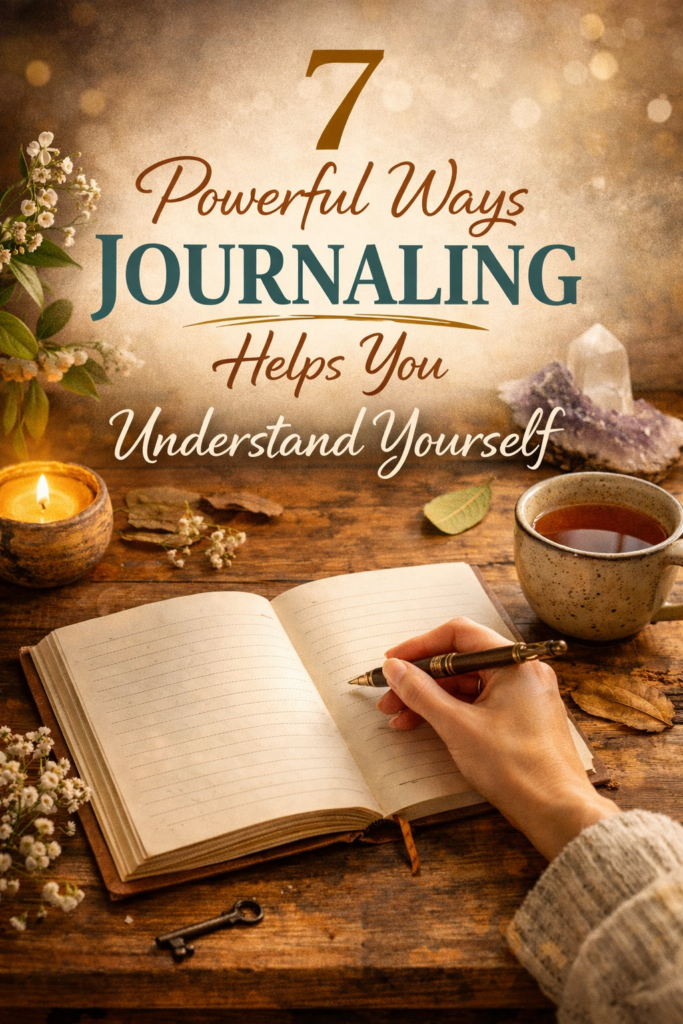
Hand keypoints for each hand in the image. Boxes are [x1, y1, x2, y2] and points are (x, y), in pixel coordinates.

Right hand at [377, 617, 618, 859]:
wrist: (557, 812)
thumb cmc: (516, 767)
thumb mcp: (458, 726)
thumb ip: (422, 692)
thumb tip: (394, 668)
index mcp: (515, 662)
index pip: (459, 635)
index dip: (420, 646)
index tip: (392, 662)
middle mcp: (522, 672)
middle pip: (460, 661)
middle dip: (420, 678)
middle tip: (388, 696)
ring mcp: (523, 696)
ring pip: (467, 685)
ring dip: (431, 698)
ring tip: (398, 718)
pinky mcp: (521, 719)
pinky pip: (479, 703)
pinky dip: (450, 712)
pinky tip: (423, 726)